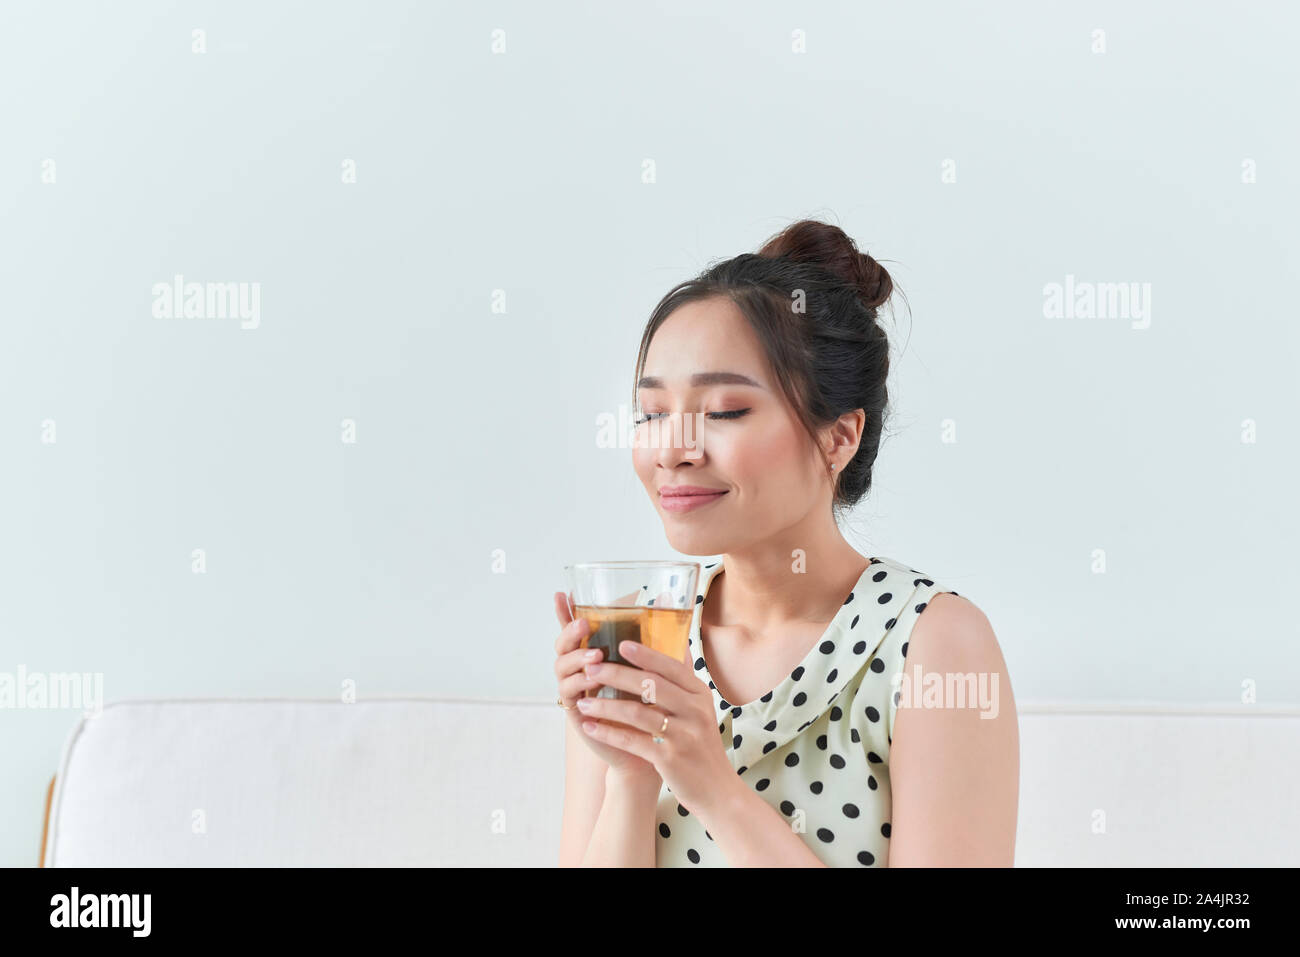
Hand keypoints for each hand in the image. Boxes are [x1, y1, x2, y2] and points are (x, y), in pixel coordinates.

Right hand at [552, 591, 659, 778]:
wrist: (653, 747)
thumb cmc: (652, 704)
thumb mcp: (656, 666)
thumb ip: (658, 637)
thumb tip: (668, 597)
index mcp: (596, 656)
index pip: (576, 631)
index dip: (566, 612)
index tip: (562, 593)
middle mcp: (582, 671)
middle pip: (563, 646)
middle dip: (570, 632)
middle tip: (584, 624)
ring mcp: (577, 692)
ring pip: (562, 668)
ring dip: (576, 659)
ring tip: (595, 655)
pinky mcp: (578, 713)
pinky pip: (569, 694)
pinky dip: (580, 684)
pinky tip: (592, 679)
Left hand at [573, 636, 734, 814]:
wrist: (715, 788)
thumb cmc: (699, 745)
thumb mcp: (700, 710)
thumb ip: (683, 684)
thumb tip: (670, 648)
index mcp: (700, 694)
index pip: (670, 667)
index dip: (645, 654)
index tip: (621, 644)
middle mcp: (695, 711)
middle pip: (651, 685)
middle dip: (617, 674)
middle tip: (591, 669)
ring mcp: (683, 735)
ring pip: (637, 713)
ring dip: (606, 706)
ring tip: (583, 702)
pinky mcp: (670, 758)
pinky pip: (632, 740)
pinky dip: (608, 733)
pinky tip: (590, 727)